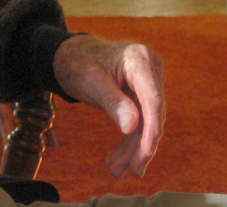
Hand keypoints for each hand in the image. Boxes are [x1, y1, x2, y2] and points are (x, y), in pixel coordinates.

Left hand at [53, 34, 164, 177]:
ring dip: (134, 148)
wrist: (74, 56)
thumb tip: (132, 127)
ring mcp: (149, 81)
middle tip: (131, 170)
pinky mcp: (143, 94)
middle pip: (152, 113)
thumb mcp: (92, 82)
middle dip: (140, 144)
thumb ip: (113, 103)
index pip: (152, 98)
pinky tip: (120, 160)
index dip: (152, 127)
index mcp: (138, 59)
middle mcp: (150, 69)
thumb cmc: (80, 63)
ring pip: (148, 122)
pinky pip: (141, 121)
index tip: (146, 152)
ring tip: (116, 169)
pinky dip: (131, 141)